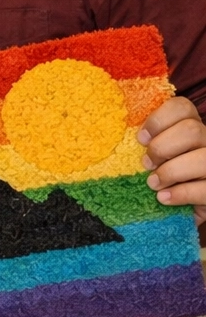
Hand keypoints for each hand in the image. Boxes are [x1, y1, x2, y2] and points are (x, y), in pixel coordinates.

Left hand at [139, 96, 205, 224]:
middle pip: (192, 129)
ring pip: (202, 158)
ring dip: (171, 172)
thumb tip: (119, 132)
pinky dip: (180, 194)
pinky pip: (205, 189)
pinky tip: (163, 198)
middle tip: (146, 164)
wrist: (176, 209)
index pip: (182, 107)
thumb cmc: (159, 178)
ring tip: (153, 184)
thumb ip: (145, 142)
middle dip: (162, 147)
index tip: (140, 139)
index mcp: (191, 128)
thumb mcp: (152, 156)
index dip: (158, 120)